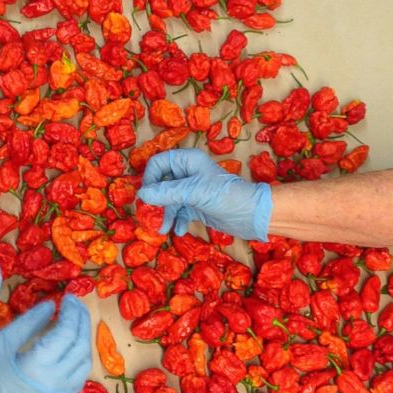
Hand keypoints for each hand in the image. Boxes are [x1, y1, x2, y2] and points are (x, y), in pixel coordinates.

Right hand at [0, 295, 91, 392]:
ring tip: (75, 325)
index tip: (69, 298)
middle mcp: (57, 383)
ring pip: (85, 364)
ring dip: (83, 341)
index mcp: (39, 366)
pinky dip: (78, 360)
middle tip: (76, 306)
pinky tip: (71, 349)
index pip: (67, 332)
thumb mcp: (0, 344)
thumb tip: (51, 306)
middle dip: (81, 322)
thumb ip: (28, 323)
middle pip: (81, 346)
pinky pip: (78, 379)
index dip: (72, 312)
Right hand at [136, 149, 271, 240]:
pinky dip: (178, 221)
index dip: (150, 179)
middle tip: (150, 217)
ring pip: (170, 201)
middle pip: (161, 184)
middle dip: (156, 201)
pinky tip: (180, 231)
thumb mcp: (194, 192)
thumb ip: (167, 193)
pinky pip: (180, 212)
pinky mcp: (197, 206)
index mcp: (188, 161)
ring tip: (163, 230)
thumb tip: (141, 194)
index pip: (158, 163)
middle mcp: (188, 173)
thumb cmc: (225, 196)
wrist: (251, 215)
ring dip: (166, 215)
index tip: (147, 197)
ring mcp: (192, 190)